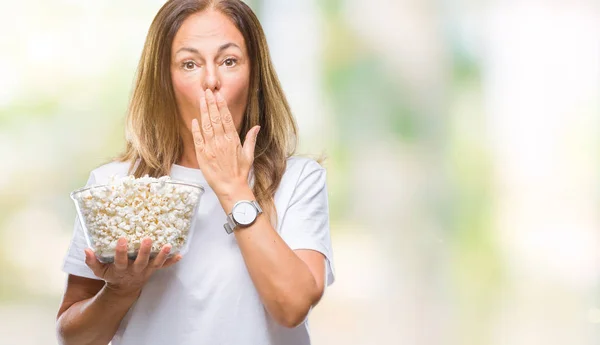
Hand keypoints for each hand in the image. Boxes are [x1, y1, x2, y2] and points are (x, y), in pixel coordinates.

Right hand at [84, 237, 181, 295]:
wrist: (124, 288)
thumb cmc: (112, 275)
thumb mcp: (99, 271)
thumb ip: (92, 261)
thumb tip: (86, 249)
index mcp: (121, 269)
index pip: (120, 260)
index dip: (121, 251)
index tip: (121, 239)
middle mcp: (135, 270)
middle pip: (141, 262)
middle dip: (145, 251)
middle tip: (148, 239)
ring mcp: (146, 270)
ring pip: (155, 264)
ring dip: (162, 255)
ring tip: (168, 246)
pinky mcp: (153, 270)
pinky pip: (164, 267)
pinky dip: (172, 262)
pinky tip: (180, 255)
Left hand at [191, 89, 258, 210]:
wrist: (231, 187)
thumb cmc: (240, 172)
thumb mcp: (248, 155)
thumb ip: (251, 138)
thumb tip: (257, 126)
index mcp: (233, 140)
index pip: (226, 118)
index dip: (221, 105)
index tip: (218, 95)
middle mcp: (222, 141)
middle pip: (215, 118)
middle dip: (211, 103)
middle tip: (207, 91)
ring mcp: (211, 147)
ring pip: (206, 125)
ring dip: (203, 111)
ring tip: (201, 99)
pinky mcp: (203, 155)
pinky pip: (198, 139)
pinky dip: (196, 129)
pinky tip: (195, 119)